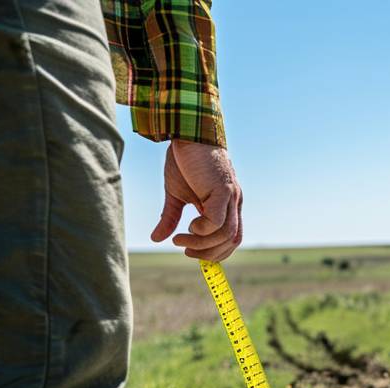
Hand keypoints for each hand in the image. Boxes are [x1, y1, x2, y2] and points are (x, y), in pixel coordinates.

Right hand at [150, 140, 242, 260]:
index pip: (231, 238)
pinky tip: (190, 226)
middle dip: (210, 254)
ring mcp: (230, 196)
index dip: (215, 252)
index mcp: (227, 205)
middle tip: (186, 251)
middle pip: (232, 240)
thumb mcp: (176, 194)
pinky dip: (204, 230)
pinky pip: (218, 220)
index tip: (192, 253)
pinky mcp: (222, 189)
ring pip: (226, 234)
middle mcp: (233, 202)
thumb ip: (170, 217)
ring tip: (180, 239)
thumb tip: (156, 239)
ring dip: (202, 244)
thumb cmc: (184, 160)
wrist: (186, 132)